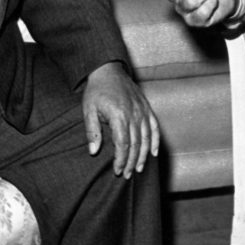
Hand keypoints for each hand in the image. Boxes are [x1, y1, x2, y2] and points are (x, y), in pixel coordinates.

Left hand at [83, 61, 159, 177]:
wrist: (108, 70)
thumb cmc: (97, 91)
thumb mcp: (88, 110)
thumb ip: (92, 131)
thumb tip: (93, 152)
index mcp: (119, 115)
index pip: (123, 144)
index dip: (121, 159)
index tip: (118, 170)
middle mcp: (133, 114)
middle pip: (136, 144)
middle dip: (131, 162)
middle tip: (126, 174)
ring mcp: (142, 111)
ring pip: (146, 138)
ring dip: (143, 155)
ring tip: (139, 168)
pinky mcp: (146, 108)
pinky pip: (154, 127)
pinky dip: (155, 141)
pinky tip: (154, 153)